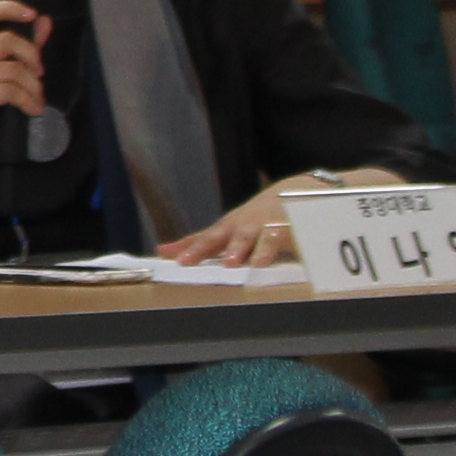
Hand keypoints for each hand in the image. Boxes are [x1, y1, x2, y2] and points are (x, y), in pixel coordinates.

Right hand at [0, 0, 49, 189]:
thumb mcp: (7, 69)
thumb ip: (26, 45)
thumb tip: (45, 20)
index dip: (9, 7)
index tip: (32, 14)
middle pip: (7, 40)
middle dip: (32, 56)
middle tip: (41, 74)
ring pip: (13, 69)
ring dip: (34, 86)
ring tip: (38, 99)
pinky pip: (10, 90)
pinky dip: (28, 100)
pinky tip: (33, 109)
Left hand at [161, 181, 314, 271]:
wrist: (293, 193)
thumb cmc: (253, 218)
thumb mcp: (226, 229)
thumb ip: (198, 242)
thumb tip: (162, 250)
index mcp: (226, 229)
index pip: (203, 240)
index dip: (188, 249)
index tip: (172, 259)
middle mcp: (240, 226)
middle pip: (218, 237)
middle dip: (202, 249)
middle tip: (187, 261)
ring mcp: (260, 226)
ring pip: (247, 238)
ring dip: (237, 249)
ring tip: (229, 263)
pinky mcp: (284, 229)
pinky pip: (275, 240)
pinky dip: (267, 250)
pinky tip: (262, 262)